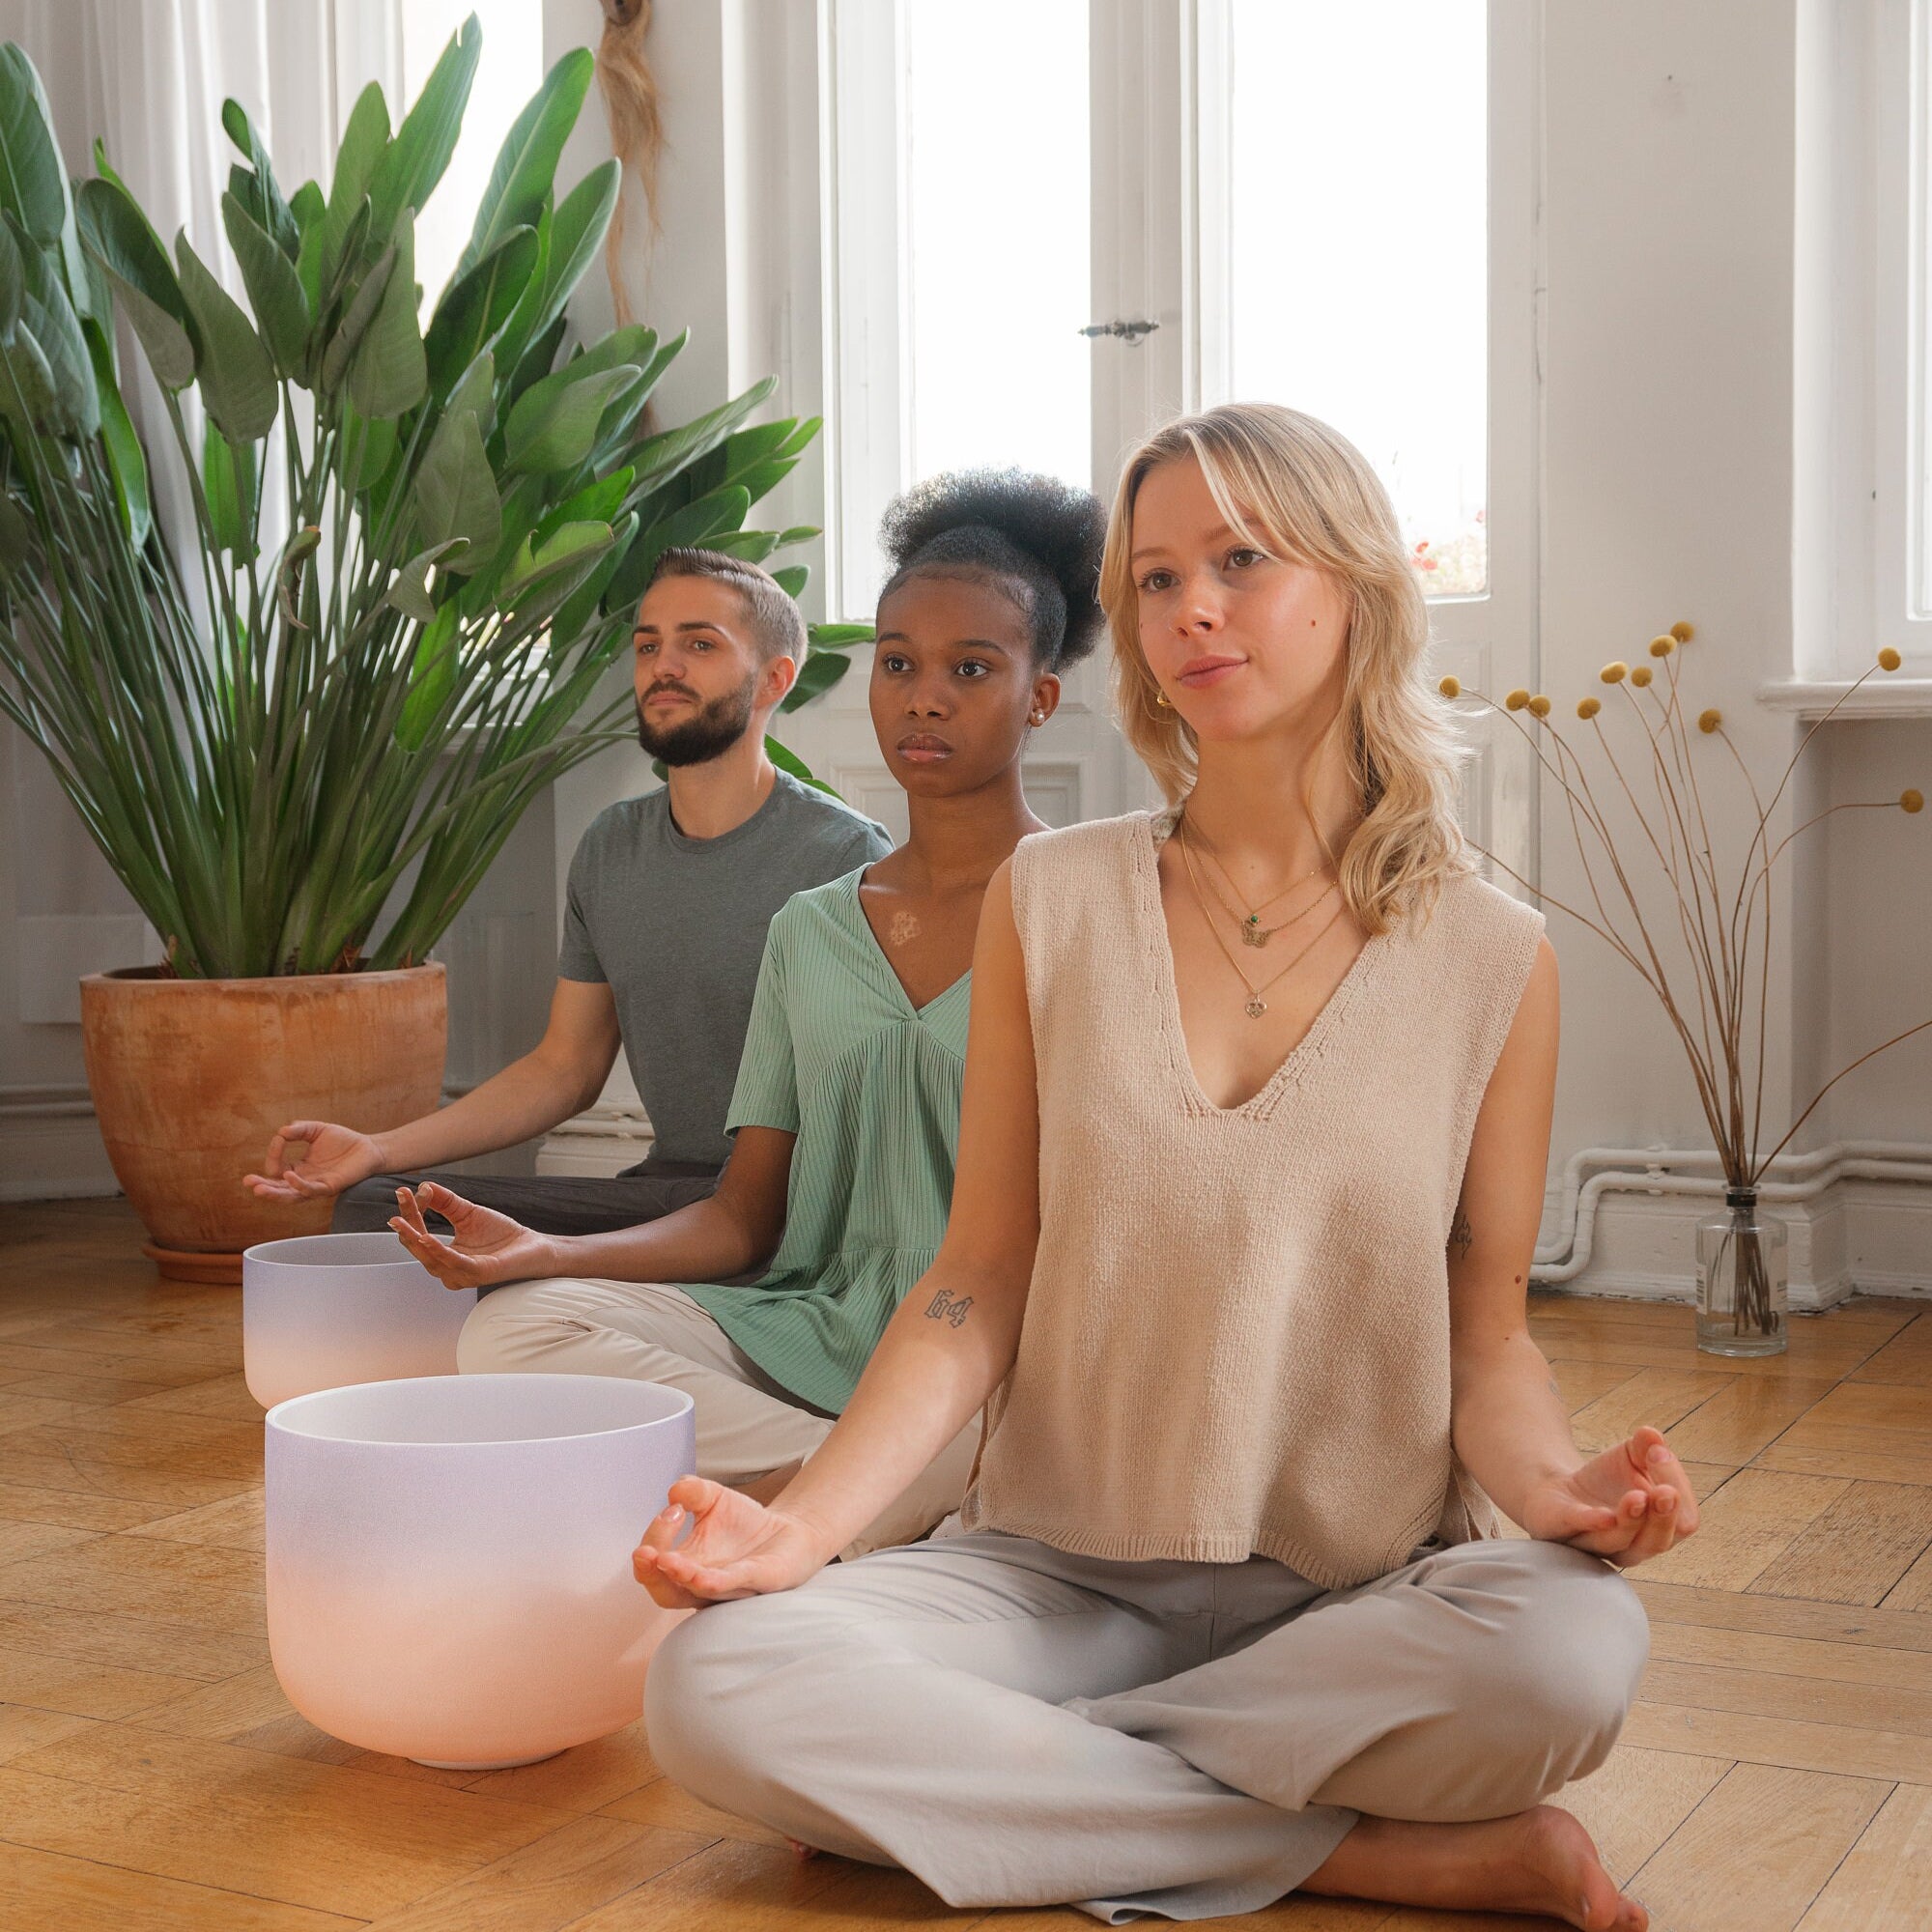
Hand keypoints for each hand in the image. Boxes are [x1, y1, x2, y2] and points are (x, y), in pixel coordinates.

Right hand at [243, 1120, 383, 1202]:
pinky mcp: (330, 1187)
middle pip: (279, 1189)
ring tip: (259, 1189)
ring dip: (275, 1193)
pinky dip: (299, 1185)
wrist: (369, 1147)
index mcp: (299, 1169)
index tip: (280, 1138)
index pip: (278, 1168)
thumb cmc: (343, 1141)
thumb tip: (281, 1132)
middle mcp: (305, 1180)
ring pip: (292, 1195)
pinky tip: (290, 1177)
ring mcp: (317, 1186)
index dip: (274, 1153)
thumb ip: (299, 1129)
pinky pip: (312, 1190)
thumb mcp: (316, 1130)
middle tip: (248, 1182)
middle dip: (262, 1186)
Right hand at [387, 1181, 559, 1290]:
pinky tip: (427, 1237)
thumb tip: (423, 1186)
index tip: (401, 1191)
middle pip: (419, 1246)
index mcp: (443, 1255)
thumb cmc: (500, 1234)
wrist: (532, 1245)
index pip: (418, 1234)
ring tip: (403, 1222)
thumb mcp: (467, 1213)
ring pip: (430, 1258)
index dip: (409, 1213)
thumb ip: (445, 1201)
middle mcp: (448, 1268)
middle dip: (407, 1225)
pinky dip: (438, 1250)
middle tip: (398, 1204)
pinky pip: (453, 1263)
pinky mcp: (477, 1273)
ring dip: (415, 1238)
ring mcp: (461, 1273)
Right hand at [633, 1476, 835, 1607]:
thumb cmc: (745, 1523)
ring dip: (679, 1578)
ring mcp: (727, 1587)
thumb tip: (674, 1490)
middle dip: (649, 1571)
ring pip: (694, 1594)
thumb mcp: (714, 1498)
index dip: (652, 1539)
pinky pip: (732, 1586)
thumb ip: (693, 1491)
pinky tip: (701, 1576)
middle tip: (647, 1551)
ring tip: (665, 1561)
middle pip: (664, 1591)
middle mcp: (700, 1582)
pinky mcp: (756, 1582)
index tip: (672, 1509)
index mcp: (685, 1563)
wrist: (788, 1531)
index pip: (652, 1564)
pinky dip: (715, 1582)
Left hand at [1521, 1424, 1700, 1568]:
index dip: (1678, 1489)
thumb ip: (1645, 1446)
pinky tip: (1606, 1516)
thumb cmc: (1606, 1479)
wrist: (1560, 1489)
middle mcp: (1633, 1545)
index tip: (1659, 1453)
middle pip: (1659, 1540)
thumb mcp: (1630, 1455)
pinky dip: (1594, 1522)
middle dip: (1664, 1516)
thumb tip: (1652, 1435)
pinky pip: (1581, 1529)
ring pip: (1622, 1542)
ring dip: (1632, 1519)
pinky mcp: (1563, 1528)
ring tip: (1636, 1497)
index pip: (1684, 1519)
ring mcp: (1597, 1542)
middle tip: (1665, 1492)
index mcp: (1658, 1529)